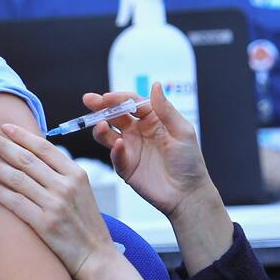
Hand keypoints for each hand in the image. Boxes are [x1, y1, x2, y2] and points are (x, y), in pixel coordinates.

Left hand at [0, 126, 116, 279]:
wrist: (95, 254)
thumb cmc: (86, 222)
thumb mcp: (81, 190)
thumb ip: (62, 173)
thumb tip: (35, 153)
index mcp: (76, 174)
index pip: (44, 148)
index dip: (22, 136)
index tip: (4, 127)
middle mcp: (66, 186)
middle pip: (27, 159)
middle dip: (2, 145)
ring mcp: (55, 204)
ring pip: (18, 178)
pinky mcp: (44, 223)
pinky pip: (15, 203)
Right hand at [87, 83, 215, 220]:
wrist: (187, 194)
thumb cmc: (189, 161)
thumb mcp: (182, 132)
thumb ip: (166, 110)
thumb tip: (155, 85)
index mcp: (153, 119)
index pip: (132, 103)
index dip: (119, 98)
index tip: (107, 96)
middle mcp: (139, 131)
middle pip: (116, 115)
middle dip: (101, 107)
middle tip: (89, 100)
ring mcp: (131, 148)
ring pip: (109, 134)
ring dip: (101, 128)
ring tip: (100, 125)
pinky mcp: (126, 167)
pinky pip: (115, 156)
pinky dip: (114, 150)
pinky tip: (118, 145)